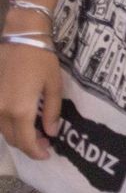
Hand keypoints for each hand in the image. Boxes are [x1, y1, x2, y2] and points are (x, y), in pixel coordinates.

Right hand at [0, 17, 62, 159]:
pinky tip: (20, 121)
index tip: (46, 154)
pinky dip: (8, 125)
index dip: (36, 152)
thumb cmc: (41, 59)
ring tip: (35, 132)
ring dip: (17, 136)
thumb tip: (51, 132)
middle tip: (45, 142)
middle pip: (12, 139)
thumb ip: (52, 111)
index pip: (25, 142)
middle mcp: (1, 111)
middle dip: (29, 145)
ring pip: (2, 131)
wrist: (20, 38)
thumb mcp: (53, 85)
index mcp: (20, 110)